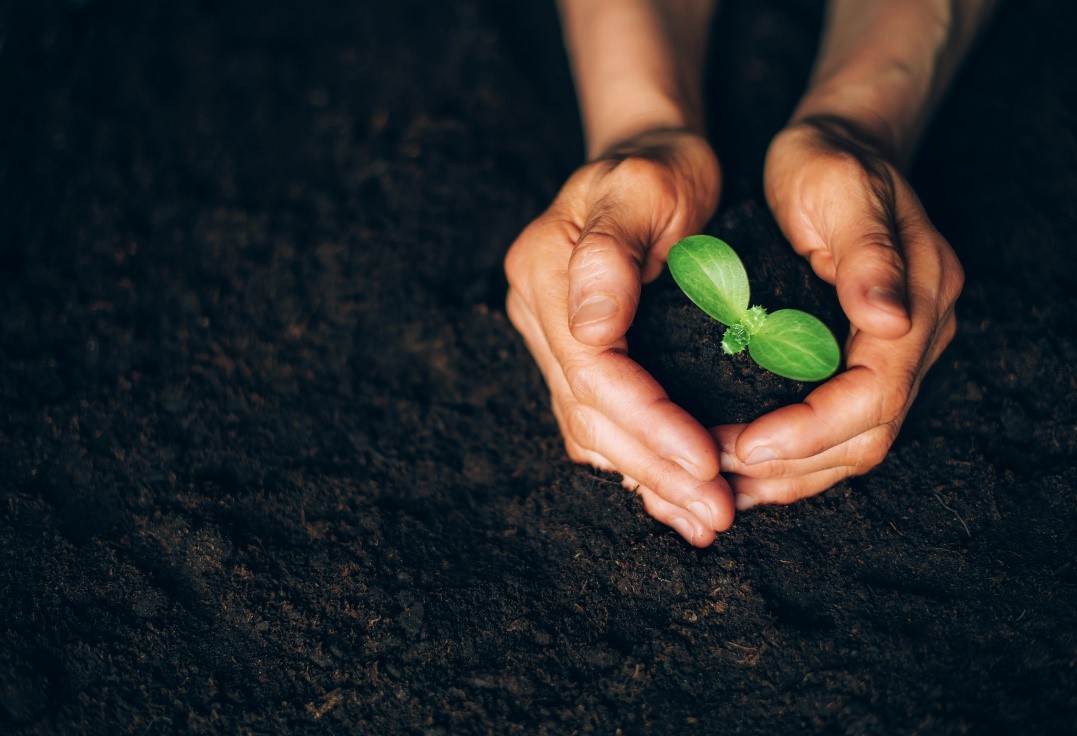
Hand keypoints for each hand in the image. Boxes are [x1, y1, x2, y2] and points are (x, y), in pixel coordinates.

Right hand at [505, 128, 732, 545]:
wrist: (650, 157)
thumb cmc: (659, 166)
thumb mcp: (644, 186)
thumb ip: (612, 254)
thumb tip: (592, 333)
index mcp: (545, 269)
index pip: (593, 371)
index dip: (649, 422)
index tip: (707, 461)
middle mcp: (536, 312)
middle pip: (588, 413)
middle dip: (654, 468)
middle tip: (716, 512)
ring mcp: (550, 337)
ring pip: (589, 429)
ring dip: (647, 480)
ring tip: (703, 519)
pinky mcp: (574, 354)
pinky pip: (597, 421)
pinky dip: (636, 463)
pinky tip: (672, 496)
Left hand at [716, 116, 964, 507]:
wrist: (838, 143)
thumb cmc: (829, 160)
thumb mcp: (841, 189)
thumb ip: (868, 255)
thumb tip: (890, 324)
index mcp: (920, 302)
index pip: (874, 398)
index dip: (809, 432)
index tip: (744, 446)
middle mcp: (916, 338)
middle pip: (866, 436)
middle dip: (792, 466)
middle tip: (717, 474)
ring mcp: (895, 352)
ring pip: (853, 443)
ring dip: (789, 474)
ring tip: (722, 484)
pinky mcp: (863, 356)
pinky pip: (836, 425)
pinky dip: (792, 453)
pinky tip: (743, 462)